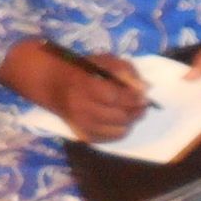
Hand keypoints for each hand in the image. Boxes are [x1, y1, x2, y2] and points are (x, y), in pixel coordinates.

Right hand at [0, 42, 148, 142]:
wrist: (56, 85)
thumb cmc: (84, 70)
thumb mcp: (105, 61)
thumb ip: (126, 71)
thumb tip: (145, 88)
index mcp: (85, 85)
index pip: (114, 97)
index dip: (132, 98)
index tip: (144, 97)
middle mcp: (81, 107)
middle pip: (117, 116)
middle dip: (135, 112)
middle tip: (143, 106)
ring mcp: (81, 123)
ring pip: (116, 130)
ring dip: (129, 122)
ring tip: (132, 112)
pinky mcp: (82, 134)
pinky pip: (108, 139)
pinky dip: (119, 131)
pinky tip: (121, 121)